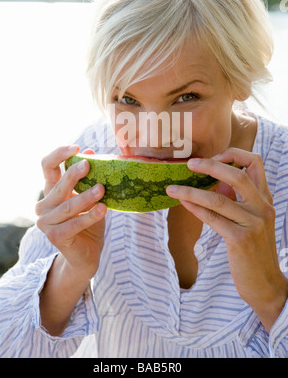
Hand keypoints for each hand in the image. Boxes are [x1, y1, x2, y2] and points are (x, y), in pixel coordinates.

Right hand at [35, 145, 106, 279]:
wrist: (86, 255)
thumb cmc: (89, 221)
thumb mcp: (90, 196)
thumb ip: (88, 177)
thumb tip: (91, 151)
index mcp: (51, 190)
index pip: (47, 166)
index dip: (59, 154)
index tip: (76, 147)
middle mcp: (44, 205)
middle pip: (58, 185)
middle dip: (74, 174)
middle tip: (89, 165)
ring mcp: (46, 222)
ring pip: (68, 206)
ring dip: (85, 197)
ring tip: (102, 189)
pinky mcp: (55, 237)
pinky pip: (74, 224)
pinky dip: (90, 216)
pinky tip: (103, 209)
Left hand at [166, 148, 287, 330]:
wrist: (266, 284)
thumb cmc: (254, 250)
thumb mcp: (251, 221)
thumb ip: (237, 200)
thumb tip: (218, 183)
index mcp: (265, 199)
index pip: (255, 163)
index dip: (234, 154)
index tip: (215, 156)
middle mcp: (262, 207)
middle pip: (237, 175)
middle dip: (210, 166)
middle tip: (190, 164)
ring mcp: (252, 223)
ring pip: (218, 199)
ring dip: (191, 191)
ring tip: (172, 188)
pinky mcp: (240, 239)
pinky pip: (212, 218)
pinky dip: (194, 208)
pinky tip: (182, 202)